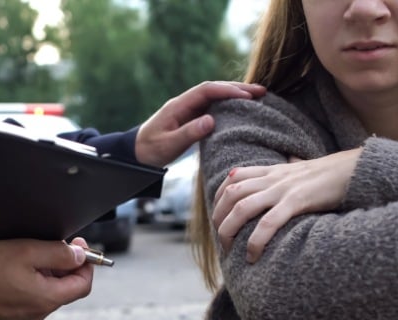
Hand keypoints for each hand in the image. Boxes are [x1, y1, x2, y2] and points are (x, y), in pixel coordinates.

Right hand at [0, 237, 92, 319]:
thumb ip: (58, 254)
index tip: (78, 244)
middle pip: (65, 290)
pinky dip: (30, 284)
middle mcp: (38, 314)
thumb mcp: (26, 251)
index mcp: (47, 299)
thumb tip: (79, 256)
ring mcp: (22, 318)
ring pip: (46, 294)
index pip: (83, 285)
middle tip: (53, 245)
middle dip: (65, 267)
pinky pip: (28, 300)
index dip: (86, 263)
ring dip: (47, 275)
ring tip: (30, 255)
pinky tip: (14, 271)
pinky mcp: (7, 318)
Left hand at [135, 81, 266, 166]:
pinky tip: (243, 109)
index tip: (246, 96)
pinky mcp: (191, 118)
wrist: (136, 154)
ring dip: (236, 95)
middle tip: (261, 92)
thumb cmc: (150, 150)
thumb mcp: (169, 144)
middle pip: (214, 89)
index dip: (227, 91)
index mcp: (178, 105)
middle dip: (238, 88)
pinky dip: (229, 106)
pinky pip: (213, 107)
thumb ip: (189, 133)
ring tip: (258, 97)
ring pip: (215, 97)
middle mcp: (185, 103)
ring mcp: (188, 109)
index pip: (206, 91)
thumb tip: (211, 120)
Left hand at [213, 148, 361, 261]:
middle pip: (231, 193)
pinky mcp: (297, 201)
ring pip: (242, 207)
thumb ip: (289, 170)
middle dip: (218, 218)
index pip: (233, 178)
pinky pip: (268, 222)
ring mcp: (283, 189)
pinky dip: (255, 241)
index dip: (219, 197)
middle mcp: (273, 178)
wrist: (357, 169)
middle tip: (221, 241)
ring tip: (228, 250)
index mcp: (273, 170)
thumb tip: (289, 164)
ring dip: (228, 230)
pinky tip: (252, 256)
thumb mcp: (304, 170)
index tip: (218, 216)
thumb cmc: (333, 175)